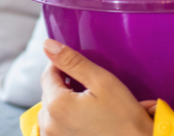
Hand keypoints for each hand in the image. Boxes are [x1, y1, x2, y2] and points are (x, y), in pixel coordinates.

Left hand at [37, 39, 154, 135]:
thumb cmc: (124, 117)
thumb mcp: (102, 81)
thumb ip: (72, 62)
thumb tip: (48, 45)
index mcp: (56, 105)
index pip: (48, 74)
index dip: (62, 65)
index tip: (77, 65)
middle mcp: (49, 125)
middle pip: (48, 93)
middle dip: (64, 85)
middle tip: (87, 86)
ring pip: (50, 110)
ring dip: (63, 103)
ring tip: (87, 103)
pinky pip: (55, 127)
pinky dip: (65, 119)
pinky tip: (84, 119)